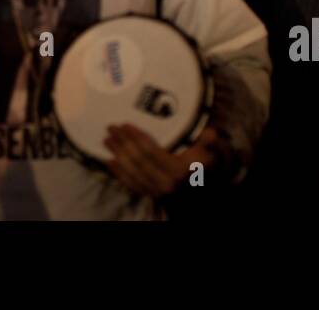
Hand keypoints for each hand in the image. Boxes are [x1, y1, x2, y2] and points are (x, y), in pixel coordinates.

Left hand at [103, 124, 220, 197]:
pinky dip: (119, 174)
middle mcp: (166, 182)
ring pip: (132, 173)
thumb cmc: (203, 162)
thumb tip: (211, 133)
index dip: (136, 138)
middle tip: (111, 128)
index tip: (125, 124)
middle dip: (123, 143)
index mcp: (178, 170)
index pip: (151, 152)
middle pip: (138, 161)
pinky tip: (110, 162)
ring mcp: (157, 190)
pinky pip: (132, 184)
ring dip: (118, 156)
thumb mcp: (210, 151)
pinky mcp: (151, 194)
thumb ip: (209, 142)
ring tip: (107, 140)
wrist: (202, 184)